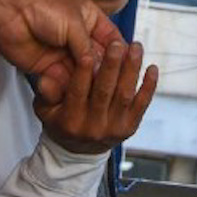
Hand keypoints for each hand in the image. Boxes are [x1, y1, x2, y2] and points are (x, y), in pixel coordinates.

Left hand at [0, 0, 123, 99]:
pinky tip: (74, 93)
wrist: (11, 12)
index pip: (112, 40)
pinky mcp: (49, 67)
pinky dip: (68, 88)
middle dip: (104, 73)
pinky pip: (64, 82)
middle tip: (111, 86)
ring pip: (82, 74)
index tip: (129, 69)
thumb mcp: (74, 24)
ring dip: (87, 84)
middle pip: (98, 61)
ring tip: (93, 94)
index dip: (121, 55)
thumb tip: (100, 69)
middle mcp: (79, 37)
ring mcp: (64, 53)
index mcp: (90, 20)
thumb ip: (88, 48)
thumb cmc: (43, 6)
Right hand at [34, 40, 158, 154]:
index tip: (88, 52)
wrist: (80, 152)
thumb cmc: (62, 123)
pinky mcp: (130, 127)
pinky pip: (141, 105)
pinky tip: (152, 68)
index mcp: (71, 120)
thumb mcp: (45, 110)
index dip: (83, 72)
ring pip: (125, 95)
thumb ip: (47, 92)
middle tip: (116, 44)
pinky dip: (148, 86)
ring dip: (132, 69)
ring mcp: (114, 128)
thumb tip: (46, 76)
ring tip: (136, 47)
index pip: (77, 93)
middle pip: (104, 92)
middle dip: (111, 66)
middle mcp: (94, 126)